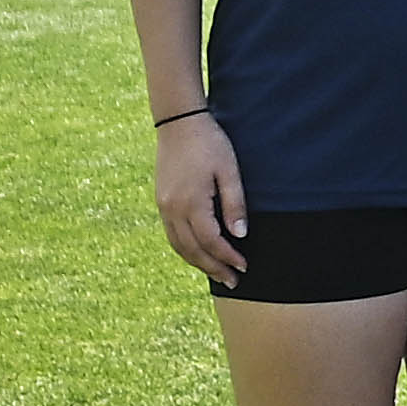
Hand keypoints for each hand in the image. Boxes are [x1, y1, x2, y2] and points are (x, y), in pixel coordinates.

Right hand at [150, 109, 247, 286]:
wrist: (179, 124)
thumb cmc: (210, 144)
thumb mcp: (229, 171)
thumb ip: (234, 204)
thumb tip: (240, 235)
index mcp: (191, 203)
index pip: (211, 241)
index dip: (228, 257)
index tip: (245, 267)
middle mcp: (172, 209)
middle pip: (192, 250)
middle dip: (213, 268)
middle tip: (233, 282)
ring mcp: (164, 206)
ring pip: (178, 245)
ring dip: (198, 262)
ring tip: (217, 273)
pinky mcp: (161, 201)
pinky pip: (171, 234)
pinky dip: (185, 249)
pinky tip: (198, 253)